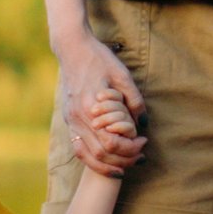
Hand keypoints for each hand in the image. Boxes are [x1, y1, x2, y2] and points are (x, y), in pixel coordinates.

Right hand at [57, 26, 146, 174]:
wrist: (72, 48)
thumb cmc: (100, 59)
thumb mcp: (122, 75)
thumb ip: (134, 101)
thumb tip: (143, 124)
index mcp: (92, 106)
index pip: (112, 142)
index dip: (131, 148)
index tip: (144, 142)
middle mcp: (78, 117)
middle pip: (101, 153)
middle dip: (123, 159)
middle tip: (140, 156)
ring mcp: (70, 119)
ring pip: (87, 155)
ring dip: (107, 164)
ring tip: (125, 165)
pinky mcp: (68, 119)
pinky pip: (77, 147)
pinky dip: (92, 158)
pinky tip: (106, 159)